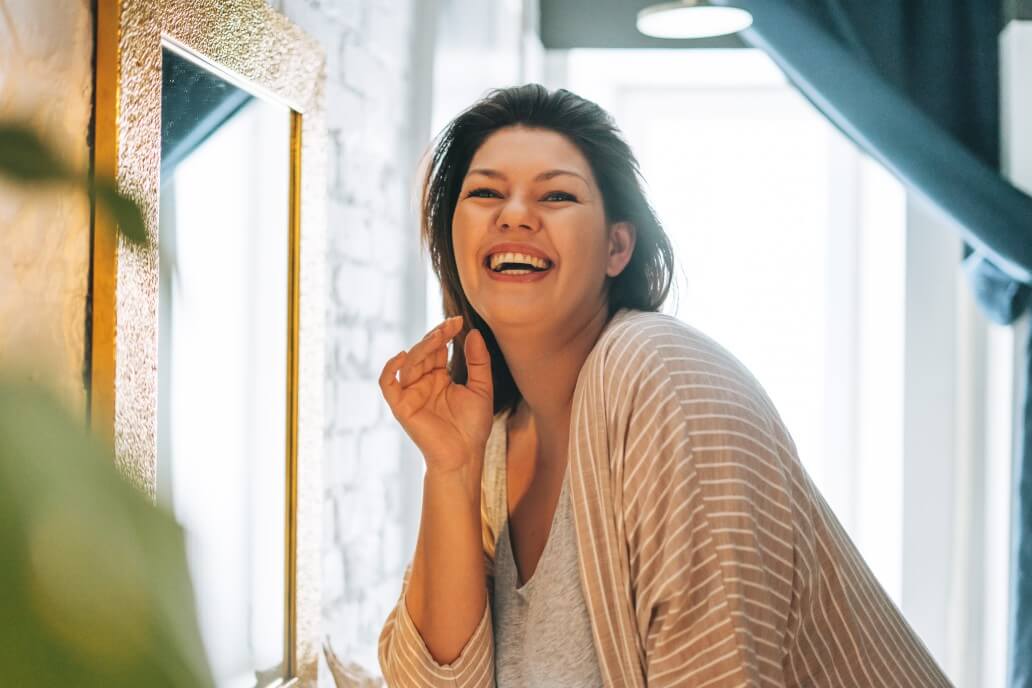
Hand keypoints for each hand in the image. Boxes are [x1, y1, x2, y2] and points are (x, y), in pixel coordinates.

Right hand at [379, 316, 493, 476]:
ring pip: (408, 363)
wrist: (465, 455)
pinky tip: (403, 356)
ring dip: (422, 348)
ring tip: (438, 337)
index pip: (437, 348)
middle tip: (450, 326)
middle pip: (422, 352)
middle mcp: (422, 383)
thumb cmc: (473, 426)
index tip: (458, 321)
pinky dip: (390, 369)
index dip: (445, 333)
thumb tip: (473, 333)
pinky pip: (387, 384)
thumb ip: (478, 361)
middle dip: (435, 337)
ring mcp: (411, 394)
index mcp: (439, 377)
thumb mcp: (482, 387)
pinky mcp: (401, 406)